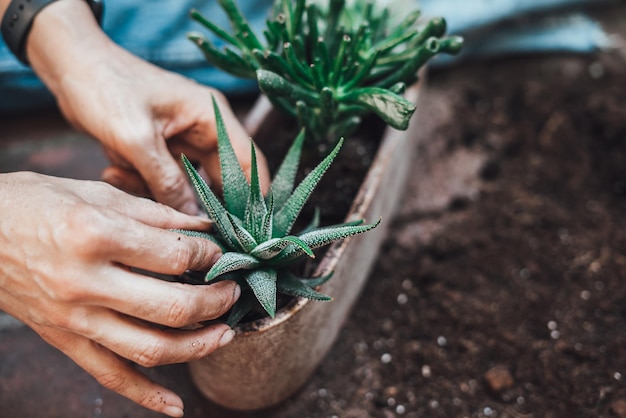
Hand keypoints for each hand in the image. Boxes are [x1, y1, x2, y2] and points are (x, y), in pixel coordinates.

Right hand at [0, 172, 238, 416]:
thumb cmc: (34, 203)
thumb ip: (155, 213)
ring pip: (149, 349)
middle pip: (171, 308)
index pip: (174, 257)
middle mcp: (85, 282)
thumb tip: (204, 227)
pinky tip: (175, 408)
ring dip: (197, 347)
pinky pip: (109, 376)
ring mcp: (73, 318)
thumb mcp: (96, 193)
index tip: (221, 251)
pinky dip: (145, 396)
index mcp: (96, 235)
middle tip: (234, 293)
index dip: (210, 253)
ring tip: (224, 335)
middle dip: (215, 302)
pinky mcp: (63, 340)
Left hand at [25, 0, 269, 214]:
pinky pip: (166, 179)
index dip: (254, 197)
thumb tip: (193, 218)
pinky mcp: (163, 150)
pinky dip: (146, 183)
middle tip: (198, 233)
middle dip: (207, 204)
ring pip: (191, 183)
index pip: (248, 162)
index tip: (251, 231)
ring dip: (166, 193)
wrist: (70, 65)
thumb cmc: (105, 87)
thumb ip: (167, 180)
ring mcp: (184, 140)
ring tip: (129, 178)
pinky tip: (116, 170)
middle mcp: (205, 129)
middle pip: (223, 178)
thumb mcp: (136, 138)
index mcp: (211, 116)